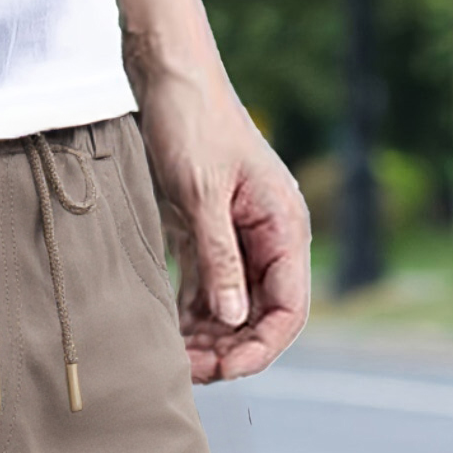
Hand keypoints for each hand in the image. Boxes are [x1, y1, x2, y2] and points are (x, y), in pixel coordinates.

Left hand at [134, 58, 311, 383]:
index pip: (288, 308)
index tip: (224, 369)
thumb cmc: (191, 125)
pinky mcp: (204, 236)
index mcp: (284, 227)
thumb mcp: (201, 194)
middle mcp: (267, 238)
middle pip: (259, 316)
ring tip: (171, 359)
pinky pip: (203, 291)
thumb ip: (218, 258)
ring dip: (205, 339)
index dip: (260, 347)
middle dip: (228, 349)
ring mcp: (236, 238)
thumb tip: (233, 317)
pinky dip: (187, 316)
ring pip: (229, 308)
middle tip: (185, 371)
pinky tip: (164, 335)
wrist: (168, 81)